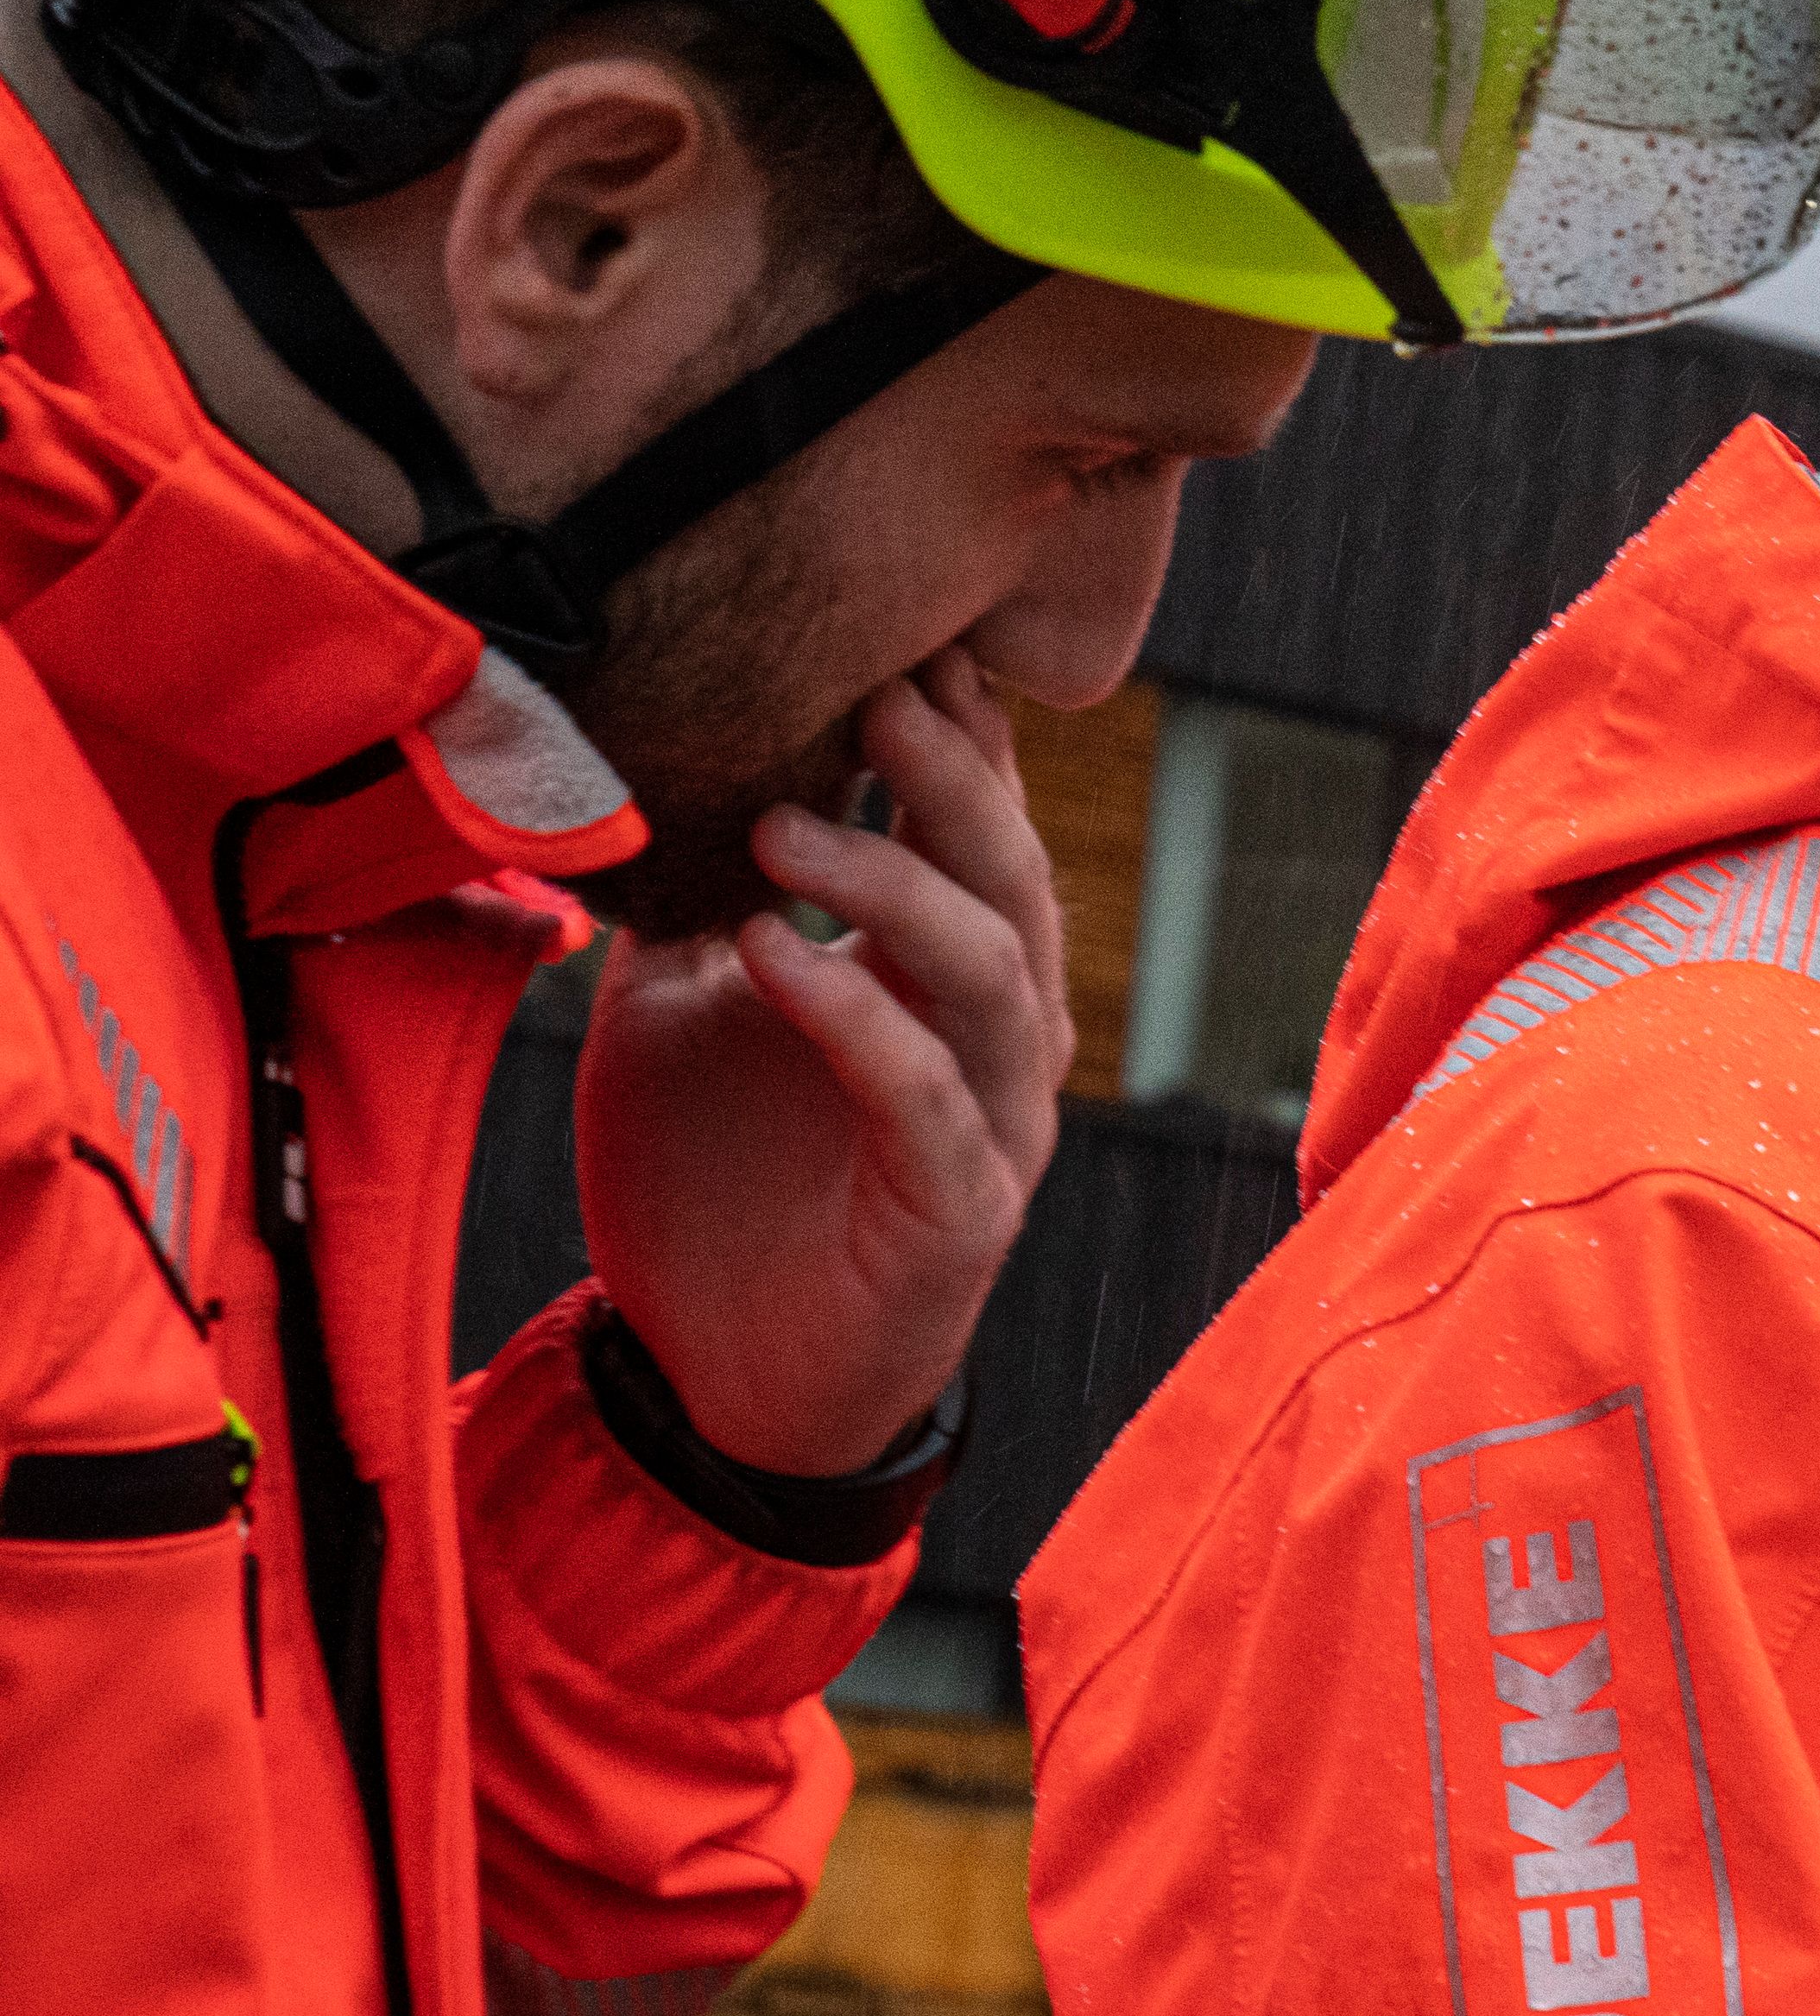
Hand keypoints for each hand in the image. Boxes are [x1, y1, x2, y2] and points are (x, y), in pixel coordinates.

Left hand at [573, 656, 1067, 1478]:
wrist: (721, 1380)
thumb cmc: (712, 1187)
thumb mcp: (676, 1011)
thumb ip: (683, 902)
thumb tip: (612, 764)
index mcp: (944, 978)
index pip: (976, 830)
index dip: (954, 736)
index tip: (898, 635)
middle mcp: (995, 1040)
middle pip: (1011, 879)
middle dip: (950, 779)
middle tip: (871, 689)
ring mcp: (990, 1126)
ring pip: (996, 974)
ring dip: (895, 887)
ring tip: (785, 827)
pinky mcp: (958, 1213)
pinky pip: (926, 1097)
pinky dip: (853, 1019)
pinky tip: (772, 958)